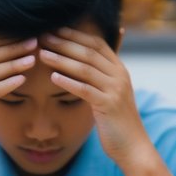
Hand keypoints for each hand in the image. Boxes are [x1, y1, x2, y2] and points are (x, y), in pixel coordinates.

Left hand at [38, 27, 156, 168]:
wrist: (133, 146)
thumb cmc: (117, 122)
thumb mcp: (110, 94)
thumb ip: (100, 78)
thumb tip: (83, 65)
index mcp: (119, 69)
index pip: (96, 43)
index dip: (75, 35)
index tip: (55, 29)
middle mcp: (119, 75)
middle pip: (88, 52)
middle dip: (65, 43)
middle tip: (44, 37)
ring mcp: (116, 89)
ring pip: (85, 68)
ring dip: (61, 59)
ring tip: (43, 54)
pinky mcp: (109, 105)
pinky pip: (85, 90)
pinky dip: (68, 82)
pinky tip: (52, 77)